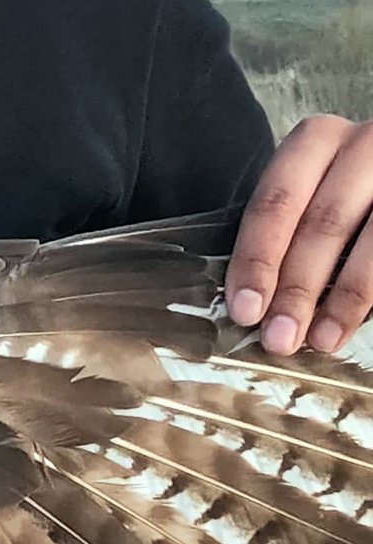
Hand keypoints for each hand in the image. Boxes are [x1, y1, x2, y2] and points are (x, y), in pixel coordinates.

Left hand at [226, 115, 372, 355]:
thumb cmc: (343, 195)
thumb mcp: (309, 196)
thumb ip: (285, 236)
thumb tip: (250, 305)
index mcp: (317, 140)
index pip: (275, 202)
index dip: (257, 260)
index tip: (245, 311)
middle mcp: (365, 143)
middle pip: (323, 223)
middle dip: (297, 288)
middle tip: (279, 339)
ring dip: (343, 298)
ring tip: (320, 340)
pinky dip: (372, 292)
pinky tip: (354, 324)